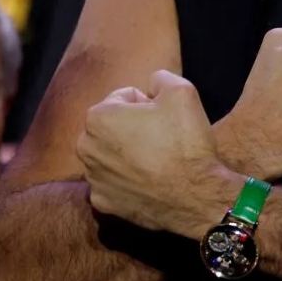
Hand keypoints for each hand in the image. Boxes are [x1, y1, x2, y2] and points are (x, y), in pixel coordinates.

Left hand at [78, 71, 229, 235]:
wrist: (195, 195)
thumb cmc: (185, 141)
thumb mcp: (182, 91)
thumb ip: (161, 78)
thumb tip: (152, 83)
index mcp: (99, 117)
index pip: (125, 97)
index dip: (150, 104)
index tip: (166, 119)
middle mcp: (86, 147)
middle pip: (112, 126)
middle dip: (133, 128)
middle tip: (163, 138)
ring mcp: (93, 178)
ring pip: (111, 154)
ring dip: (129, 153)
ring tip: (158, 160)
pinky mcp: (103, 202)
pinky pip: (113, 182)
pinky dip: (128, 180)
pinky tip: (150, 181)